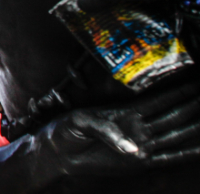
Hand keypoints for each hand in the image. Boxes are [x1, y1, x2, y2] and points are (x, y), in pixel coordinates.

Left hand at [47, 83, 199, 173]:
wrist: (58, 151)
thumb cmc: (67, 129)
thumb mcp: (82, 121)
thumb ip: (106, 130)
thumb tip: (133, 148)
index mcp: (126, 111)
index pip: (160, 99)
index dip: (179, 91)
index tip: (197, 83)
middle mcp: (138, 126)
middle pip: (173, 115)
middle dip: (193, 107)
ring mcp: (141, 143)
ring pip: (175, 133)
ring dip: (194, 127)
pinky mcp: (139, 162)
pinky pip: (167, 157)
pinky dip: (185, 153)